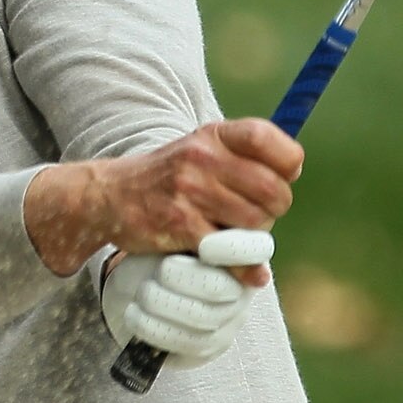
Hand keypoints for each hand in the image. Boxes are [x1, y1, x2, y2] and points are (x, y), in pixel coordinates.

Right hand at [25, 119, 301, 272]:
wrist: (109, 195)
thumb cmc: (169, 176)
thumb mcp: (201, 149)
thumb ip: (245, 158)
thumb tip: (292, 176)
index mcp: (213, 135)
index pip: (267, 140)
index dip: (287, 164)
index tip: (280, 177)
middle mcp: (201, 158)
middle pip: (272, 190)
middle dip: (275, 209)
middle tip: (259, 216)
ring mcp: (189, 191)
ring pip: (254, 223)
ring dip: (254, 237)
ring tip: (235, 234)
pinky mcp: (180, 225)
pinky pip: (229, 252)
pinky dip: (240, 267)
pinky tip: (234, 266)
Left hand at [100, 230, 271, 368]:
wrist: (133, 286)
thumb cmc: (155, 249)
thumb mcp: (168, 230)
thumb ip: (190, 227)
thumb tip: (202, 224)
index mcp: (239, 250)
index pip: (256, 249)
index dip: (234, 249)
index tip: (205, 246)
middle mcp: (242, 287)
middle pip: (217, 287)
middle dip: (178, 277)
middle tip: (157, 269)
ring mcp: (229, 320)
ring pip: (199, 316)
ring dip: (159, 301)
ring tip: (143, 289)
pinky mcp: (209, 346)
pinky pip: (185, 342)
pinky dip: (150, 325)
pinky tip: (135, 312)